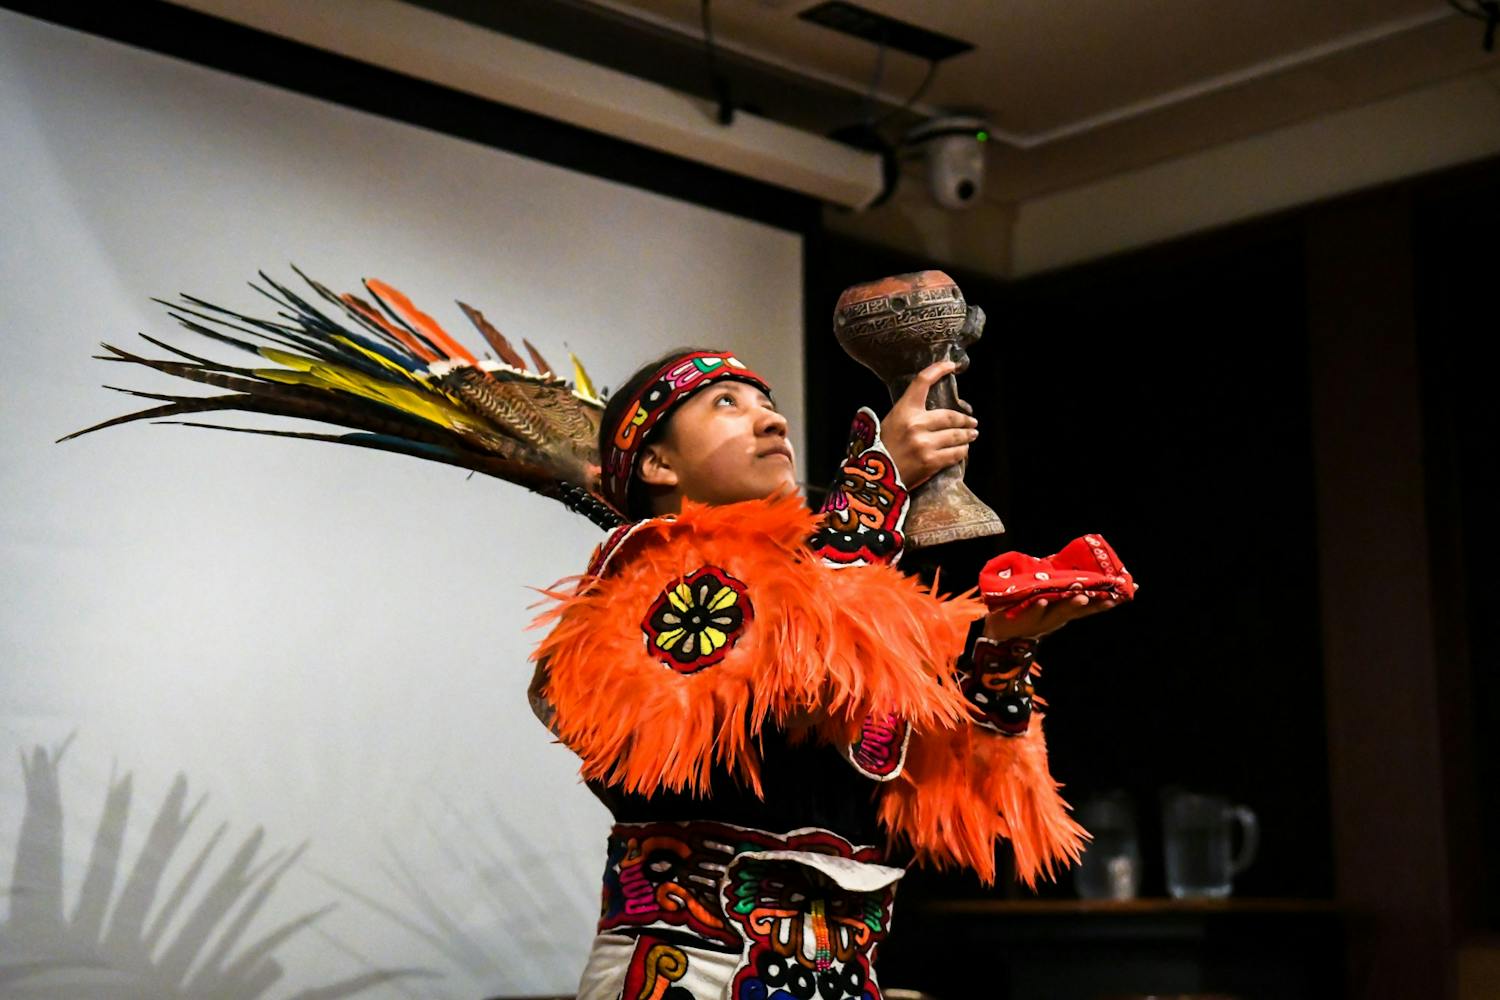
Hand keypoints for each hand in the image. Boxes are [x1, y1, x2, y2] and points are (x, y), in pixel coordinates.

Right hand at [881, 360, 978, 487]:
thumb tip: (933, 409)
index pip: (922, 382)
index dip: (939, 369)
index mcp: (904, 411)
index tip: (952, 365)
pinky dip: (962, 451)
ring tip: (972, 434)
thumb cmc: (881, 448)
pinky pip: (955, 454)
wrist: (875, 478)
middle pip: (951, 415)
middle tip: (972, 422)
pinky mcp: (931, 462)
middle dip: (965, 419)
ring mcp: (925, 444)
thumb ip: (910, 413)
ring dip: (967, 435)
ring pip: (957, 435)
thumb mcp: (891, 422)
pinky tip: (963, 450)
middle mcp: (916, 424)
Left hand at [983, 593, 1119, 640]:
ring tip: (1082, 598)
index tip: (1132, 589)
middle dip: (1097, 603)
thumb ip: (1062, 583)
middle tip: (1113, 597)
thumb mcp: (1048, 595)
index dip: (1111, 596)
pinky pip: (1032, 612)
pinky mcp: (1022, 619)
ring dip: (1072, 605)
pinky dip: (1039, 608)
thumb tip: (1078, 563)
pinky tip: (1043, 601)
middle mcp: (1058, 616)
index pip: (1092, 602)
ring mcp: (1041, 619)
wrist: (999, 629)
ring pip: (1060, 612)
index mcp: (1066, 608)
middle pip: (1081, 610)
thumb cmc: (1027, 608)